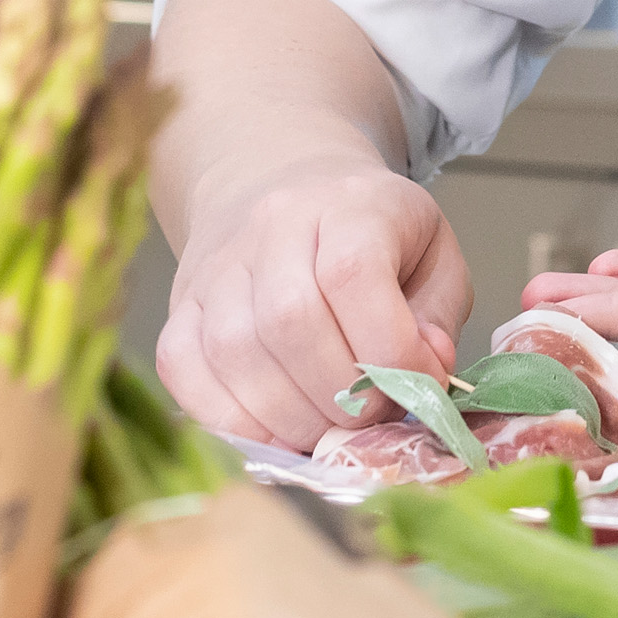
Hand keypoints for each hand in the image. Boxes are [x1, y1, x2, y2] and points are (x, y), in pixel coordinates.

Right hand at [152, 161, 468, 452]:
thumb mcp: (433, 256)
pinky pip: (185, 370)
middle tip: (367, 417)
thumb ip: (438, 317)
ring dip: (289, 415)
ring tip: (325, 426)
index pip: (354, 273)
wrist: (286, 188)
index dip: (388, 348)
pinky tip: (274, 428)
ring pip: (235, 352)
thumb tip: (426, 371)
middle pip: (290, 320)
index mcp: (349, 205)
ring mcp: (216, 267)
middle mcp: (271, 227)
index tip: (415, 385)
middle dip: (339, 394)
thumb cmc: (373, 233)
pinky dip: (231, 418)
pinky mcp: (179, 307)